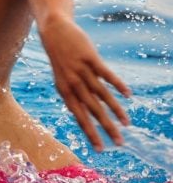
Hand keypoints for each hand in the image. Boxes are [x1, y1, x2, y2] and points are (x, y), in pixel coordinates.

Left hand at [39, 16, 131, 151]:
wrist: (54, 32)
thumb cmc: (60, 58)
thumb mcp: (62, 78)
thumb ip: (75, 94)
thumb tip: (85, 109)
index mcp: (65, 92)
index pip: (79, 118)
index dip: (90, 133)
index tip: (100, 149)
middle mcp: (73, 85)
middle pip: (93, 111)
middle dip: (106, 129)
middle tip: (118, 144)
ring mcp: (82, 72)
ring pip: (102, 96)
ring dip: (115, 110)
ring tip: (126, 124)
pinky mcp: (90, 59)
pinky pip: (107, 75)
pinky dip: (118, 85)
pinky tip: (128, 95)